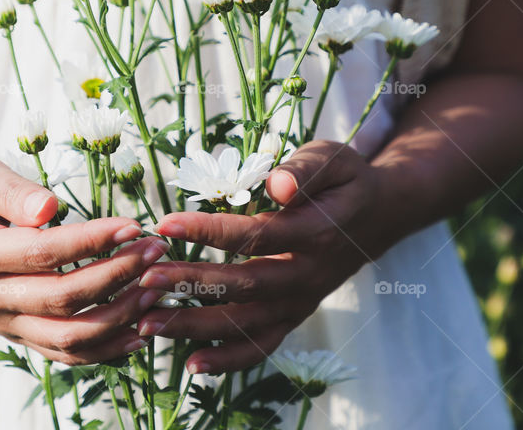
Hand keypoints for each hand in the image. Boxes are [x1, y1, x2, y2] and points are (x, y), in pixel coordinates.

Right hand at [0, 156, 168, 364]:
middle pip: (62, 299)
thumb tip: (50, 209)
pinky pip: (64, 354)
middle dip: (117, 276)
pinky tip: (140, 331)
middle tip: (156, 251)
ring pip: (67, 338)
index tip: (133, 225)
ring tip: (156, 288)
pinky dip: (106, 349)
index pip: (43, 253)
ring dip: (119, 317)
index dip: (92, 241)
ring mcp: (2, 322)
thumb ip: (12, 191)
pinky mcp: (17, 333)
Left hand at [137, 140, 394, 373]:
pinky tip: (191, 364)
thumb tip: (277, 184)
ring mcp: (301, 300)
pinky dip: (229, 360)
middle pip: (245, 285)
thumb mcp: (334, 158)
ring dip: (196, 326)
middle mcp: (308, 274)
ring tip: (148, 323)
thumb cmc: (344, 180)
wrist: (377, 216)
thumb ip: (306, 169)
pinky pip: (263, 346)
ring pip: (246, 322)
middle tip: (146, 278)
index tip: (165, 223)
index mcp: (316, 232)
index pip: (257, 235)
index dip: (209, 231)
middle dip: (191, 284)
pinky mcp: (294, 315)